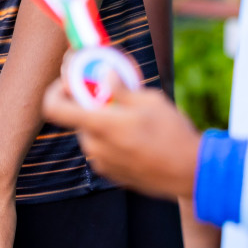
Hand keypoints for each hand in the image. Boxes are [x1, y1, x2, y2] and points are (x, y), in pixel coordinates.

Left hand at [41, 62, 201, 200]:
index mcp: (100, 125)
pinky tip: (137, 136)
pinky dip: (111, 138)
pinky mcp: (111, 174)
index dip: (56, 91)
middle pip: (77, 118)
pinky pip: (102, 148)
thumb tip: (103, 74)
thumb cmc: (174, 134)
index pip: (54, 108)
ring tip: (132, 117)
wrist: (192, 174)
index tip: (71, 82)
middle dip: (90, 104)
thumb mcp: (150, 101)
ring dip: (103, 121)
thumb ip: (120, 89)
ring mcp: (102, 163)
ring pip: (91, 133)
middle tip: (113, 94)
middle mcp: (94, 146)